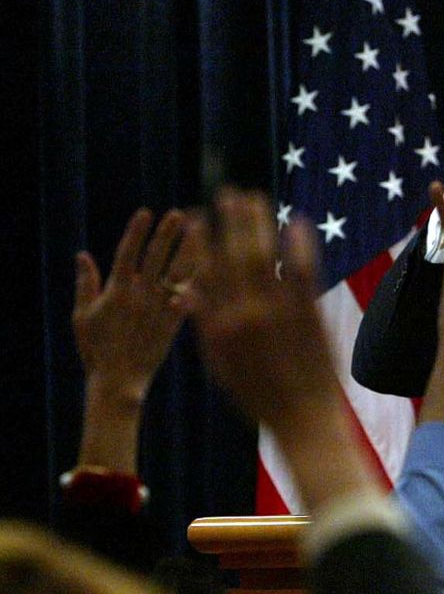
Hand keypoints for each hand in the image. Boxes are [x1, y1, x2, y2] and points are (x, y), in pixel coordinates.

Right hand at [73, 207, 196, 404]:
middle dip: (168, 234)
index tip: (146, 212)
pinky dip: (199, 280)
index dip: (137, 232)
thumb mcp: (82, 316)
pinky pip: (191, 297)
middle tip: (180, 213)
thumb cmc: (96, 350)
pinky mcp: (176, 323)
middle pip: (157, 258)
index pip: (128, 253)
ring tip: (200, 232)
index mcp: (117, 292)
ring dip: (189, 251)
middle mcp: (141, 297)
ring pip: (178, 274)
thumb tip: (82, 255)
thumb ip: (85, 284)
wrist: (119, 382)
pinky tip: (212, 264)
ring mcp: (161, 310)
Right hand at [189, 191, 371, 509]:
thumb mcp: (220, 367)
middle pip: (231, 256)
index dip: (198, 240)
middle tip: (226, 193)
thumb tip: (186, 292)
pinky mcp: (309, 315)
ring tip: (253, 197)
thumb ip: (205, 328)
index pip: (201, 272)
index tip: (193, 214)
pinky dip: (298, 244)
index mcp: (218, 328)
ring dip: (256, 222)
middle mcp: (244, 316)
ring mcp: (278, 314)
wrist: (304, 420)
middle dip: (227, 220)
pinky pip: (302, 271)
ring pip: (262, 256)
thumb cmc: (260, 398)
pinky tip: (295, 220)